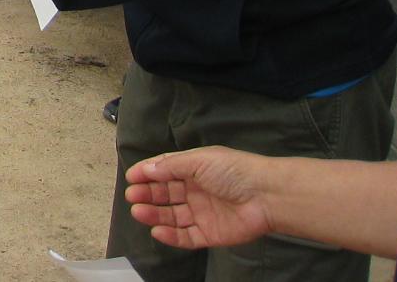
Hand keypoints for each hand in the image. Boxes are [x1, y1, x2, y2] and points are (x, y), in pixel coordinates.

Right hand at [124, 148, 276, 251]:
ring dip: (154, 214)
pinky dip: (171, 236)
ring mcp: (202, 213)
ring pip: (172, 216)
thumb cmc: (233, 171)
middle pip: (166, 194)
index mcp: (194, 169)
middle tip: (132, 196)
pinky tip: (157, 230)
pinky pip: (186, 237)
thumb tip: (147, 169)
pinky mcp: (210, 234)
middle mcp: (196, 190)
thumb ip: (171, 166)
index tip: (131, 177)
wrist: (265, 196)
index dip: (147, 173)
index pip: (165, 170)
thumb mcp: (198, 160)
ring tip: (138, 212)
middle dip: (148, 194)